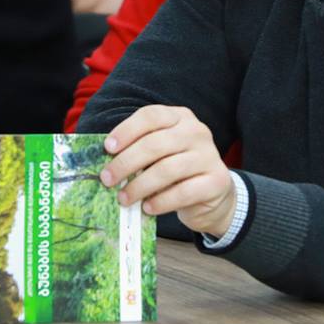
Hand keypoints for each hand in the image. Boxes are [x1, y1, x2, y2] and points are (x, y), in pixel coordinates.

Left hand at [100, 105, 235, 236]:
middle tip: (107, 179)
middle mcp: (197, 131)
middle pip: (155, 143)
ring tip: (124, 198)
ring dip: (140, 186)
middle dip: (126, 162)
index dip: (127, 130)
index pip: (151, 116)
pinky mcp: (217, 181)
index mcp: (180, 117)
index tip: (108, 148)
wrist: (213, 192)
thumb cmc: (176, 170)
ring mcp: (209, 155)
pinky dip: (161, 202)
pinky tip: (147, 208)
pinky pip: (183, 192)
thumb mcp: (160, 153)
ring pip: (167, 169)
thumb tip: (107, 164)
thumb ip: (139, 151)